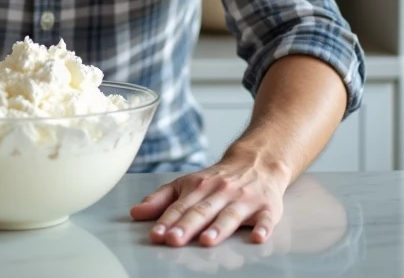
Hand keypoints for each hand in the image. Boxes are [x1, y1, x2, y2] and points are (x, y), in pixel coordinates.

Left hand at [129, 153, 289, 247]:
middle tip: (174, 240)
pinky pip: (267, 219)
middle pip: (202, 211)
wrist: (258, 161)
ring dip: (218, 228)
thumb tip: (135, 213)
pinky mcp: (268, 207)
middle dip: (187, 226)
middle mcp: (221, 192)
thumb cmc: (219, 178)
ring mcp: (245, 199)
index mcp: (199, 186)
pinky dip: (263, 228)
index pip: (180, 206)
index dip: (167, 220)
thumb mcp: (188, 183)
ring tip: (207, 241)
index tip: (156, 235)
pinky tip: (257, 237)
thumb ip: (161, 199)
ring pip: (230, 214)